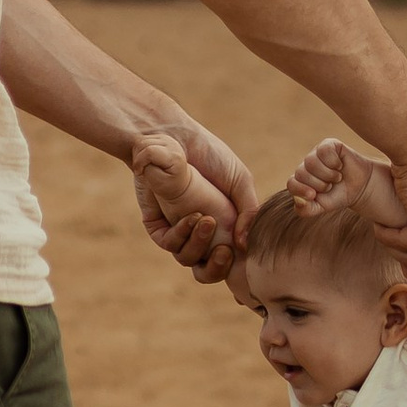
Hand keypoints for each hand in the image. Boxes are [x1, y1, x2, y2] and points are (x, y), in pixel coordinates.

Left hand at [128, 124, 258, 289]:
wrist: (173, 136)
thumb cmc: (210, 154)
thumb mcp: (239, 181)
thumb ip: (249, 212)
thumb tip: (245, 247)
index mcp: (226, 227)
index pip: (232, 260)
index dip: (238, 270)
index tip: (245, 266)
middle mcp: (202, 234)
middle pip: (208, 270)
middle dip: (217, 268)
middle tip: (224, 252)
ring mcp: (179, 230)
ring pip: (188, 258)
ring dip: (198, 245)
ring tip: (206, 221)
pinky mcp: (157, 225)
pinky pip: (169, 243)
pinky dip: (181, 234)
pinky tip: (192, 216)